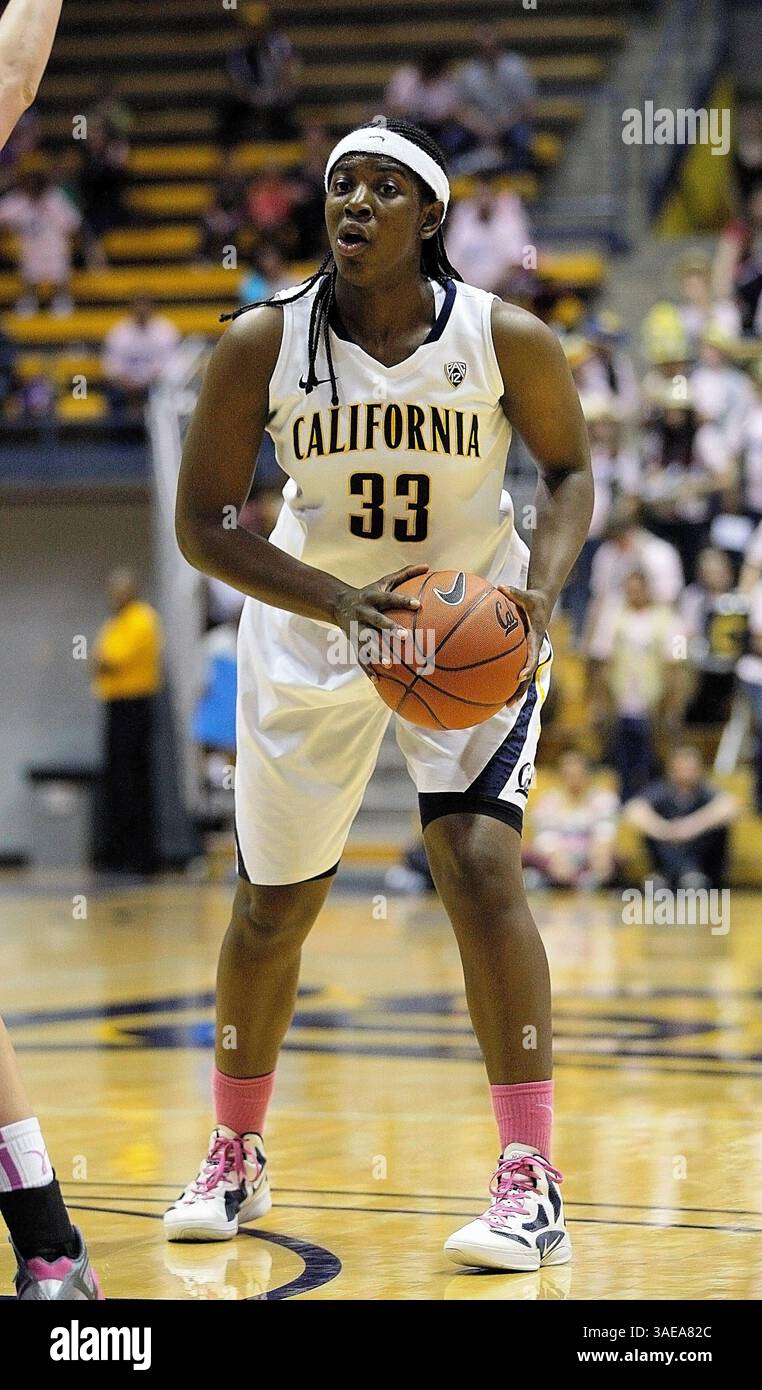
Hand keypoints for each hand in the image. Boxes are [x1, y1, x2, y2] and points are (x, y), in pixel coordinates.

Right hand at [332, 565, 428, 678]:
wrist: (338, 604)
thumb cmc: (369, 593)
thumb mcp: (383, 582)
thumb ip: (405, 574)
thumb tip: (428, 566)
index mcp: (372, 597)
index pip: (389, 598)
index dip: (402, 601)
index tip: (418, 605)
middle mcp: (363, 613)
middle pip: (377, 620)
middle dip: (389, 628)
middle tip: (405, 636)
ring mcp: (357, 629)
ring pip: (367, 642)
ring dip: (376, 652)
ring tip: (389, 663)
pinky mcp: (353, 643)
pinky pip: (360, 657)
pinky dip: (367, 669)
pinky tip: (377, 681)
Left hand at [496, 585, 549, 704]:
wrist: (543, 604)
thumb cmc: (533, 600)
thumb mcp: (527, 595)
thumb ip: (514, 593)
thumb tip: (500, 586)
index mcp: (535, 638)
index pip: (532, 655)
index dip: (527, 666)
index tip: (520, 675)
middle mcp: (532, 650)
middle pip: (528, 674)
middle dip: (519, 689)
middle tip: (509, 703)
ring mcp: (528, 654)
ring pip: (523, 677)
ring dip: (515, 691)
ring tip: (503, 706)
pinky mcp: (522, 654)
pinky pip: (514, 669)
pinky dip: (507, 679)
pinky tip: (494, 690)